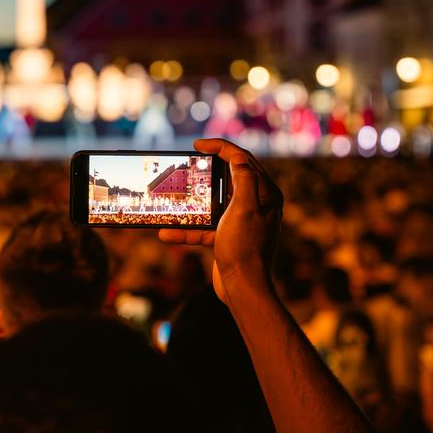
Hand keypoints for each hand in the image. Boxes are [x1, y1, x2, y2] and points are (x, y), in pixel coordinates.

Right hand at [158, 138, 282, 304]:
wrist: (243, 287)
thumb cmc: (245, 247)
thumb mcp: (245, 208)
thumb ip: (244, 179)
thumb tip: (238, 158)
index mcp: (265, 194)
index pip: (243, 159)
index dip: (220, 147)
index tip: (197, 145)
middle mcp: (257, 204)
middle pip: (229, 176)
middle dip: (208, 168)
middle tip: (189, 162)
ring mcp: (242, 220)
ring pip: (213, 201)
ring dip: (193, 201)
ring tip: (176, 194)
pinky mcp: (228, 236)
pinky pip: (204, 226)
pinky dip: (187, 229)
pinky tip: (166, 233)